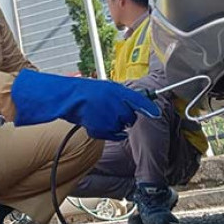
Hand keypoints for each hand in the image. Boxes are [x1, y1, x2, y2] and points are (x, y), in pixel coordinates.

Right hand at [11, 69, 160, 140]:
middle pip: (130, 117)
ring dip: (113, 125)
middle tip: (110, 112)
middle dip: (124, 117)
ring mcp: (110, 117)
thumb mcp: (105, 88)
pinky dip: (105, 132)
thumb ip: (121, 96)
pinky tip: (96, 123)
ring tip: (98, 116)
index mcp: (119, 91)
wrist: (67, 98)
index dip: (149, 108)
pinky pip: (111, 135)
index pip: (139, 101)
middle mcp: (118, 103)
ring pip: (120, 127)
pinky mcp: (103, 128)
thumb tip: (137, 101)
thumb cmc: (83, 91)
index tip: (156, 113)